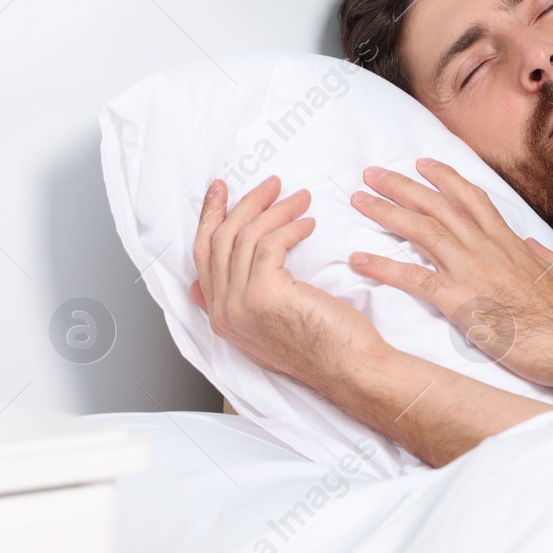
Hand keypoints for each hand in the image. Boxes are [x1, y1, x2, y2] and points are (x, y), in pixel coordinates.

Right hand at [190, 175, 386, 392]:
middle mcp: (223, 312)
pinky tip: (307, 223)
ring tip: (299, 199)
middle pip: (220, 240)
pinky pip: (269, 243)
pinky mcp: (263, 293)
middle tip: (268, 184)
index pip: (203, 256)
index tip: (221, 192)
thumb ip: (237, 303)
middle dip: (244, 204)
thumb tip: (203, 284)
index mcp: (221, 318)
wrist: (349, 368)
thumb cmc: (323, 345)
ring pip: (246, 237)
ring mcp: (240, 304)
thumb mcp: (266, 325)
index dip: (210, 218)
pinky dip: (290, 227)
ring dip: (275, 210)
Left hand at [347, 157, 552, 388]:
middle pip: (436, 205)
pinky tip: (358, 260)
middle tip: (371, 173)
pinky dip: (382, 266)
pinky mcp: (458, 300)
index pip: (470, 198)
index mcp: (507, 241)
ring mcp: (470, 270)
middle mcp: (485, 247)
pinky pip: (412, 278)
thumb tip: (530, 244)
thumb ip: (542, 257)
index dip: (443, 178)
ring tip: (358, 201)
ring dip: (385, 212)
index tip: (421, 164)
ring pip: (420, 230)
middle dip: (401, 185)